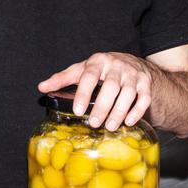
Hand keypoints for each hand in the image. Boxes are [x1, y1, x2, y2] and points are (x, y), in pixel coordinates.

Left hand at [37, 52, 153, 131]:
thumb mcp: (82, 70)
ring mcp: (133, 74)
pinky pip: (144, 98)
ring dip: (119, 111)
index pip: (89, 76)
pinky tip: (129, 122)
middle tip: (94, 123)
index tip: (78, 110)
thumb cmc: (102, 69)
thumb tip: (42, 87)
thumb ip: (62, 78)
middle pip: (110, 86)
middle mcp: (117, 66)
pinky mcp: (146, 83)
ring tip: (110, 126)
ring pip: (128, 93)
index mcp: (98, 61)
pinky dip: (137, 111)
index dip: (83, 93)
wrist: (132, 63)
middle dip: (103, 106)